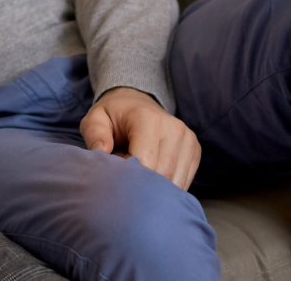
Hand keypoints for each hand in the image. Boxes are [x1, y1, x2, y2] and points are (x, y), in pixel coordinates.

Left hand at [79, 86, 200, 189]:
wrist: (136, 103)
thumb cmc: (114, 116)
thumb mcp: (96, 119)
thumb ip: (95, 134)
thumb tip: (101, 152)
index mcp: (148, 119)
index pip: (145, 162)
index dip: (129, 176)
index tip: (117, 174)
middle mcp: (174, 128)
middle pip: (163, 175)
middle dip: (142, 185)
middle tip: (127, 176)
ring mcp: (188, 140)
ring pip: (176, 182)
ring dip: (156, 187)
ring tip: (140, 173)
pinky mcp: (195, 151)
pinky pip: (184, 181)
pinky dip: (167, 186)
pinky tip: (153, 175)